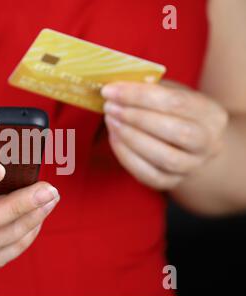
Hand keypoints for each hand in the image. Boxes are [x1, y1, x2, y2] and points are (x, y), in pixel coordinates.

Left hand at [101, 82, 227, 190]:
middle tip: (110, 107)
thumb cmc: (175, 114)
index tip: (111, 90)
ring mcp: (191, 166)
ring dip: (131, 137)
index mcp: (211, 115)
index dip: (139, 95)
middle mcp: (208, 144)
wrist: (189, 147)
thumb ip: (151, 89)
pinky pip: (148, 174)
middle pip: (176, 131)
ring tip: (111, 121)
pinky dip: (127, 156)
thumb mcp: (171, 94)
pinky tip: (114, 138)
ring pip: (165, 157)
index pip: (176, 102)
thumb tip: (118, 86)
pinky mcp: (171, 182)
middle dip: (136, 117)